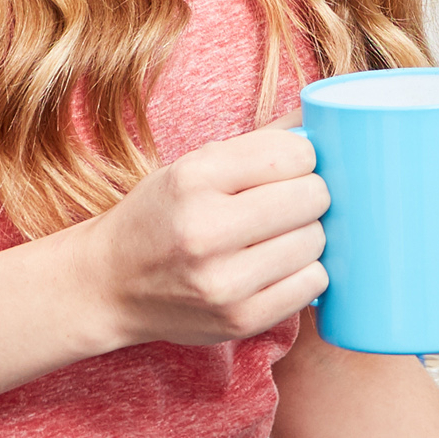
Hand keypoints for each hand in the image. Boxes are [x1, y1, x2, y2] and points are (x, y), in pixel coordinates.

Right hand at [83, 126, 329, 347]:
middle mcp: (206, 230)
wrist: (110, 284)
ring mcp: (224, 281)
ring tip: (280, 235)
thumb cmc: (162, 216)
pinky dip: (305, 272)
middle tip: (290, 201)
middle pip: (312, 197)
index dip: (304, 157)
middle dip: (310, 194)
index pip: (294, 154)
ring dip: (309, 235)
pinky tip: (280, 266)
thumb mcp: (193, 166)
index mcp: (194, 179)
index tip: (290, 166)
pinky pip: (313, 286)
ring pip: (316, 242)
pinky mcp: (240, 320)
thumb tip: (327, 118)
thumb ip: (261, 143)